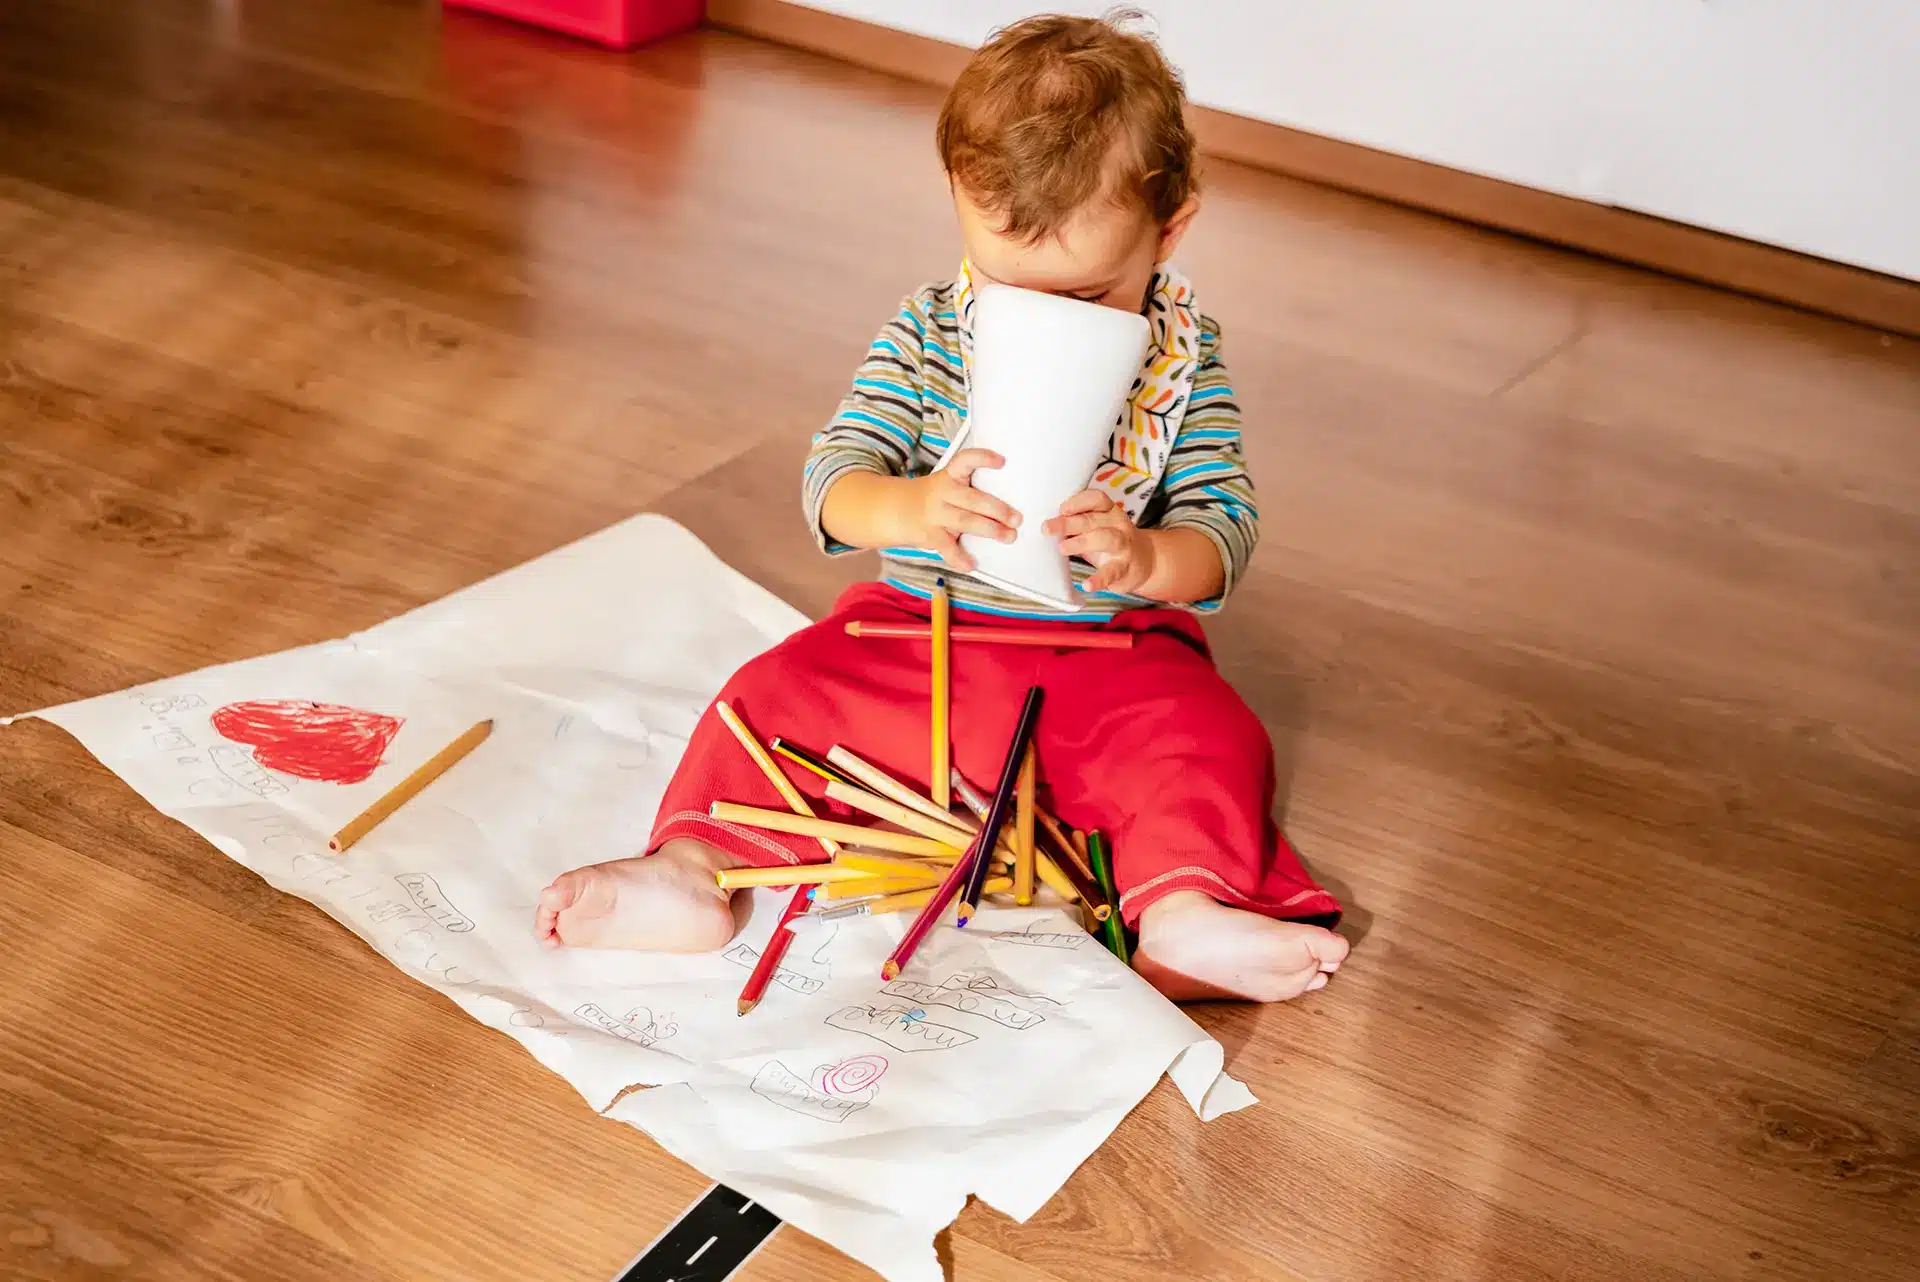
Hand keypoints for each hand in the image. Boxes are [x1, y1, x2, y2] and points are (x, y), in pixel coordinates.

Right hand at [910, 448, 1019, 570]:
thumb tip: (1011, 501)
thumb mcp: (948, 482)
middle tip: (1017, 519)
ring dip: (990, 530)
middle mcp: (942, 493)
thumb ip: (972, 487)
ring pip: (965, 522)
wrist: (897, 510)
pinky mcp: (930, 535)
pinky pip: (947, 548)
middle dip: (997, 509)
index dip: (982, 458)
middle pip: (973, 499)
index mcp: (950, 476)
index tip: (1002, 461)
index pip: (965, 460)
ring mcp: (935, 514)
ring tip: (1009, 537)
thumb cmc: (936, 497)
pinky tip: (972, 564)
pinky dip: (959, 558)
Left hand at [1044, 489, 1155, 594]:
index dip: (1079, 502)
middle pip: (1093, 520)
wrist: (1145, 561)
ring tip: (1062, 548)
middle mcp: (1118, 525)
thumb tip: (1048, 525)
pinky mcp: (1125, 569)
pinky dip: (1099, 579)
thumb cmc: (1112, 542)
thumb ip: (1077, 524)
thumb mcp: (1097, 527)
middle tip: (1047, 528)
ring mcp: (1124, 547)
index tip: (1061, 508)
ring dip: (1082, 542)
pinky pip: (1112, 572)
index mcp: (1109, 512)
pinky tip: (1087, 585)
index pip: (1097, 499)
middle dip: (1068, 523)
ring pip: (1106, 539)